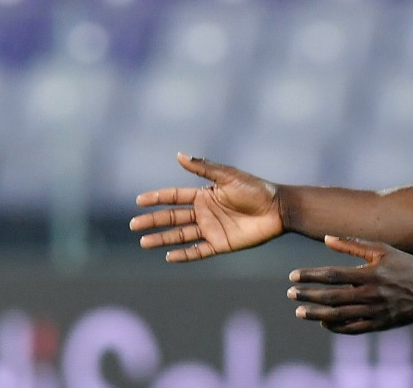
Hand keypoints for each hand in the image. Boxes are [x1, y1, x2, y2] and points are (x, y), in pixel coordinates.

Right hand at [130, 153, 283, 261]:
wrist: (278, 209)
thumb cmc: (256, 189)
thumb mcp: (228, 176)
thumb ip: (204, 168)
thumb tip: (179, 155)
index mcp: (204, 194)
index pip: (174, 196)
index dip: (157, 198)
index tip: (138, 201)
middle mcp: (204, 212)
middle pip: (172, 217)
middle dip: (153, 221)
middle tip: (133, 226)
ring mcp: (211, 229)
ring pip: (181, 235)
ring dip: (162, 239)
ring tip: (143, 243)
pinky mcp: (221, 244)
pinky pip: (198, 251)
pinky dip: (184, 255)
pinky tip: (168, 257)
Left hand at [287, 236, 412, 333]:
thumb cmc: (405, 263)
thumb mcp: (381, 249)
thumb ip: (352, 244)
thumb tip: (326, 238)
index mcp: (369, 273)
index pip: (332, 275)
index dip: (310, 276)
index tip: (293, 276)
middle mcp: (371, 294)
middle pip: (332, 297)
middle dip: (308, 295)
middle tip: (290, 294)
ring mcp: (376, 311)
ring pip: (340, 316)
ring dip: (317, 314)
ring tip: (300, 312)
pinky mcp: (381, 324)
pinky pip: (354, 329)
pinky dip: (337, 327)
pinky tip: (323, 323)